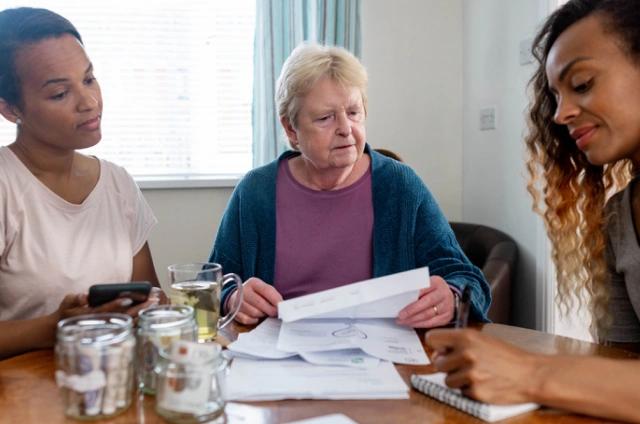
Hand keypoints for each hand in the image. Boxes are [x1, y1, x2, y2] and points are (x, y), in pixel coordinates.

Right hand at [55, 290, 159, 321]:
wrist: (62, 329)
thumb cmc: (66, 312)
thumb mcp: (66, 302)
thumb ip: (75, 299)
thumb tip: (83, 297)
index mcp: (91, 316)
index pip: (106, 310)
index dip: (116, 304)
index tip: (128, 298)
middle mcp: (102, 324)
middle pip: (124, 316)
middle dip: (139, 308)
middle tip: (153, 299)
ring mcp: (109, 329)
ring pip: (130, 322)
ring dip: (143, 313)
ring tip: (156, 303)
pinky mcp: (114, 330)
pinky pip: (130, 324)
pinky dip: (142, 318)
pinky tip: (152, 310)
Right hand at [229, 277, 282, 324]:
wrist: (237, 299)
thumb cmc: (256, 295)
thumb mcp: (264, 291)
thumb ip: (274, 296)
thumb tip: (282, 306)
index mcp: (253, 283)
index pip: (267, 290)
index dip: (276, 300)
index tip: (282, 307)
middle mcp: (244, 290)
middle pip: (260, 303)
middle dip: (270, 310)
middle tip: (275, 313)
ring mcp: (237, 301)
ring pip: (254, 313)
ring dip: (261, 315)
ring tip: (263, 313)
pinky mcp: (234, 312)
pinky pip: (247, 320)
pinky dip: (253, 320)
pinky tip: (255, 317)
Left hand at [396, 275, 454, 327]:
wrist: (447, 296)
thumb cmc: (432, 290)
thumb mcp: (426, 284)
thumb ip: (416, 288)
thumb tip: (400, 296)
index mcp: (437, 283)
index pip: (424, 288)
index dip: (412, 295)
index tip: (401, 301)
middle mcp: (443, 294)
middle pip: (426, 303)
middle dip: (411, 310)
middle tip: (400, 315)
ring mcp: (446, 306)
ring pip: (428, 315)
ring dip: (413, 319)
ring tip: (402, 321)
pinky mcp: (446, 317)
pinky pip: (431, 323)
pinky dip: (419, 324)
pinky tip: (411, 323)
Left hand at [425, 329, 539, 403]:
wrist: (531, 374)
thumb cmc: (507, 357)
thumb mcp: (482, 340)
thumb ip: (458, 344)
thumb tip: (436, 355)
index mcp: (466, 336)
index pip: (432, 338)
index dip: (436, 346)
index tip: (441, 351)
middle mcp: (466, 353)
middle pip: (438, 363)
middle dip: (450, 366)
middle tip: (468, 365)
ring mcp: (470, 373)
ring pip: (448, 380)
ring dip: (460, 380)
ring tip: (479, 375)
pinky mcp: (476, 392)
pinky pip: (461, 392)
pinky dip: (471, 390)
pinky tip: (486, 384)